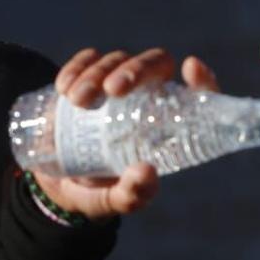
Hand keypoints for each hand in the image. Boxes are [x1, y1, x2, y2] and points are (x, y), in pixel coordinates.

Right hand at [35, 47, 222, 219]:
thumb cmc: (99, 191)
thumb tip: (146, 171)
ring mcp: (116, 85)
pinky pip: (87, 60)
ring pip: (117, 60)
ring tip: (75, 101)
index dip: (202, 80)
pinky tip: (64, 87)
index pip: (197, 96)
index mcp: (166, 126)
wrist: (56, 184)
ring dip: (95, 74)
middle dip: (134, 70)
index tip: (190, 67)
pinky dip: (76, 67)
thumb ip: (132, 193)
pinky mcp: (87, 79)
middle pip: (154, 64)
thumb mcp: (116, 200)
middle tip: (111, 90)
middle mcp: (146, 98)